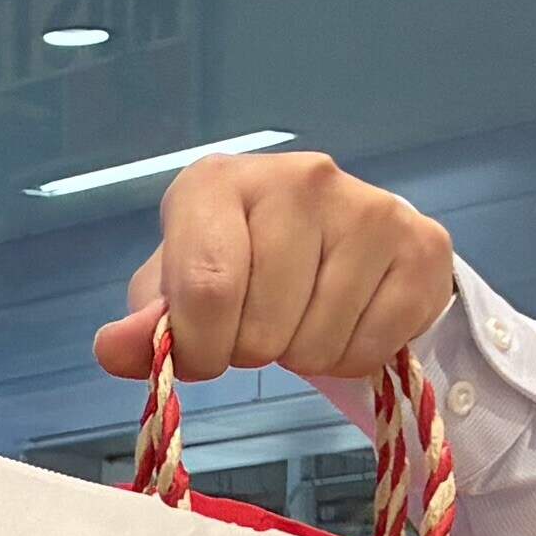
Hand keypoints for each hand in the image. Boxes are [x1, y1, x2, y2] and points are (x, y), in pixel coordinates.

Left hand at [93, 149, 454, 394]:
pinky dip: (352, 357)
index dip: (198, 347)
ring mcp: (369, 207)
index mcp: (219, 182)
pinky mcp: (423, 244)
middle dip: (251, 350)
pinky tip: (346, 318)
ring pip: (317, 344)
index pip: (205, 287)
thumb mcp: (175, 288)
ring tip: (302, 316)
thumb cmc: (237, 261)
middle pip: (261, 327)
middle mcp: (300, 178)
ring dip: (302, 356)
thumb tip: (112, 349)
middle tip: (261, 323)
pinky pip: (372, 348)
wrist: (335, 236)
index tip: (202, 353)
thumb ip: (144, 325)